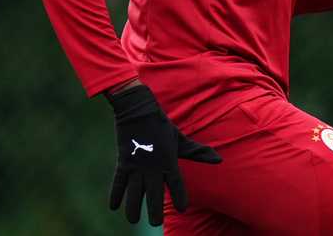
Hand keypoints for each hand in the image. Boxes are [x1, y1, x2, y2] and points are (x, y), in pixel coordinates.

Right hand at [106, 84, 221, 225]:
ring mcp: (137, 165)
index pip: (176, 183)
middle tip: (155, 223)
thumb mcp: (180, 139)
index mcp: (169, 160)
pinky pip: (118, 181)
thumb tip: (219, 160)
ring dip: (133, 207)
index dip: (180, 196)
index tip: (183, 209)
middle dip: (154, 210)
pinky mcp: (123, 162)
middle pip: (154, 193)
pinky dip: (115, 194)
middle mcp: (153, 166)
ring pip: (134, 191)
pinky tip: (113, 207)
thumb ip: (197, 153)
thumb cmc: (162, 126)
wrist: (138, 110)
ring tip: (133, 219)